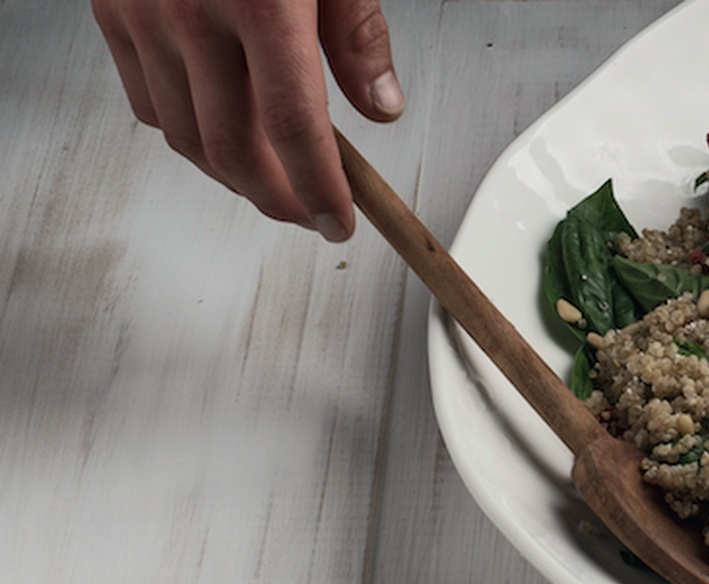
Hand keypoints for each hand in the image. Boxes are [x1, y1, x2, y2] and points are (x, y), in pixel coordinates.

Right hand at [91, 0, 404, 240]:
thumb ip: (358, 32)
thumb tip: (380, 105)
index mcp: (261, 2)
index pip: (293, 129)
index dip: (318, 189)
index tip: (338, 219)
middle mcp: (191, 10)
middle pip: (232, 147)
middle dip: (276, 198)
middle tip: (310, 214)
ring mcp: (142, 12)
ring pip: (182, 136)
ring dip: (231, 175)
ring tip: (273, 183)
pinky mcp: (110, 9)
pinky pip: (144, 100)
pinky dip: (186, 133)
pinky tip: (221, 134)